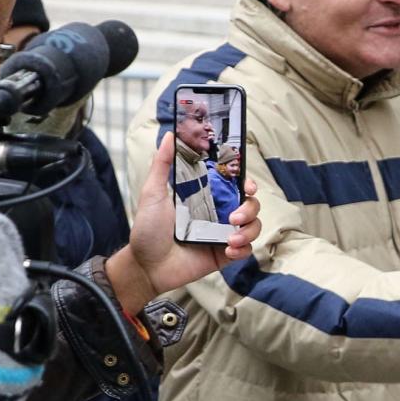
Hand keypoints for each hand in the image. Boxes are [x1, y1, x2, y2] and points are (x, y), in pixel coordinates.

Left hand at [107, 132, 261, 313]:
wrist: (146, 266)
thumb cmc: (147, 229)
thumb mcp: (152, 193)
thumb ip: (163, 164)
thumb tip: (171, 134)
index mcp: (206, 196)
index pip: (235, 184)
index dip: (247, 182)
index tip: (248, 185)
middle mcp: (218, 213)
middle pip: (251, 204)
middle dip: (251, 208)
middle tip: (234, 217)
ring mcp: (223, 234)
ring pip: (254, 226)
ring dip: (249, 230)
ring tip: (230, 239)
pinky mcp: (224, 254)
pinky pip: (247, 249)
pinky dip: (243, 248)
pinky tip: (227, 250)